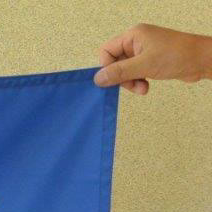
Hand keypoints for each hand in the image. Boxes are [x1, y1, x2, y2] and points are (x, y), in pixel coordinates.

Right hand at [94, 24, 211, 93]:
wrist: (203, 60)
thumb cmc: (176, 56)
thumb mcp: (144, 65)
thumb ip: (119, 72)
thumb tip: (97, 79)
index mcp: (133, 36)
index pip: (106, 51)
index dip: (107, 67)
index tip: (115, 80)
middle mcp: (136, 41)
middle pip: (115, 62)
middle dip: (122, 77)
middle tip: (133, 86)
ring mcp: (144, 51)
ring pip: (125, 70)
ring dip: (131, 82)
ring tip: (142, 88)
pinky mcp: (151, 60)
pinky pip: (135, 72)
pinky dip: (138, 81)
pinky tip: (146, 86)